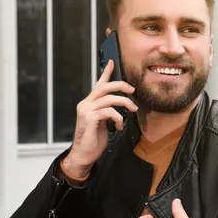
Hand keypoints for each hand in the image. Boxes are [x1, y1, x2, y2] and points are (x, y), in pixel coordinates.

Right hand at [63, 60, 137, 176]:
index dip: (106, 73)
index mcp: (89, 103)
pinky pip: (109, 111)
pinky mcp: (90, 118)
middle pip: (105, 87)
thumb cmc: (93, 140)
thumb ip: (107, 111)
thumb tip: (120, 104)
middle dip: (121, 85)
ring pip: (110, 98)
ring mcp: (86, 110)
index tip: (112, 62)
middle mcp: (86, 104)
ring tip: (133, 110)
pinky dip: (118, 118)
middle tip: (132, 90)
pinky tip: (119, 126)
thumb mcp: (103, 122)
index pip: (98, 84)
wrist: (84, 154)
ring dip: (125, 103)